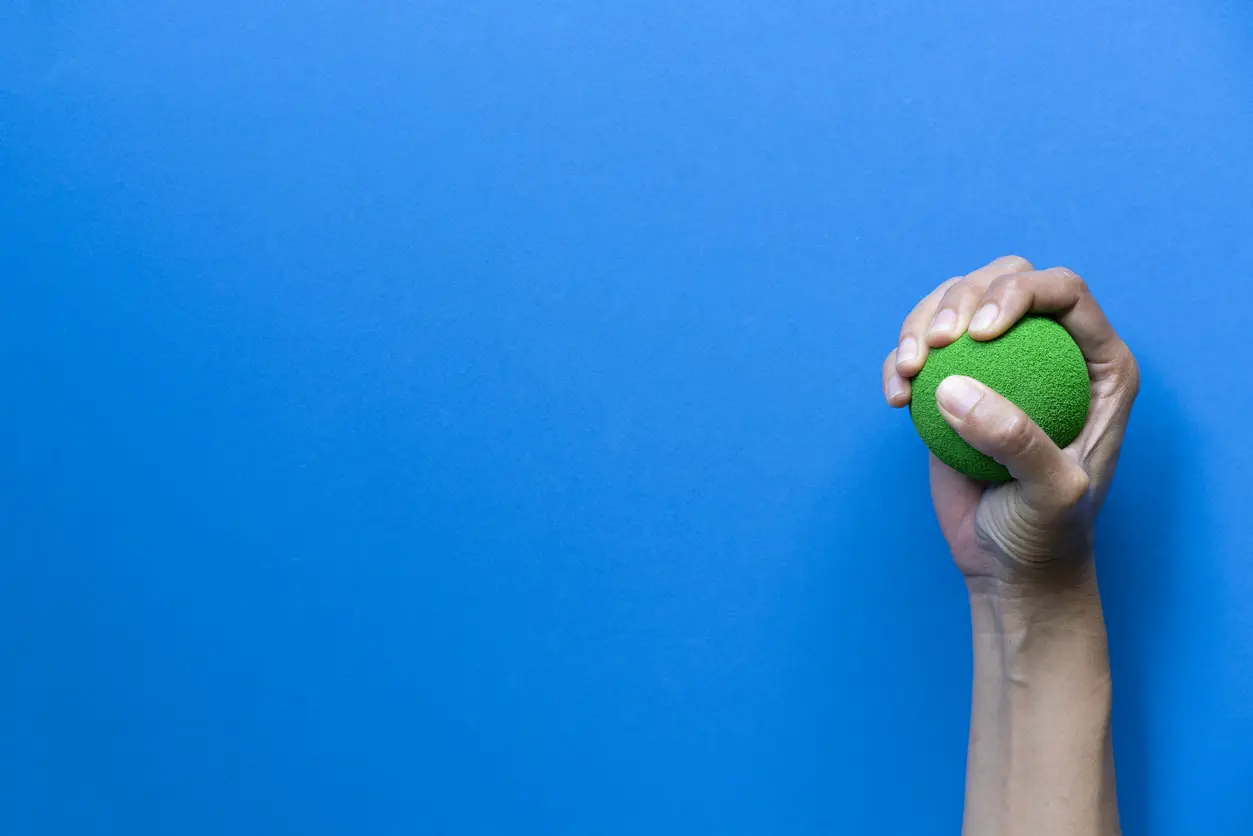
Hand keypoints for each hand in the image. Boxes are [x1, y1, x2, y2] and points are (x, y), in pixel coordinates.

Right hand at [882, 256, 1139, 585]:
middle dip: (962, 296)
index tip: (977, 334)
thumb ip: (1015, 440)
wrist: (1008, 565)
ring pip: (955, 303)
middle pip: (1003, 279)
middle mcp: (1050, 350)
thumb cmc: (1047, 533)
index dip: (1017, 292)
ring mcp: (1000, 364)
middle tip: (935, 344)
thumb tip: (953, 387)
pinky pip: (921, 348)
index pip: (1062, 292)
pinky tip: (894, 397)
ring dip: (920, 323)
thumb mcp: (1052, 494)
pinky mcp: (954, 384)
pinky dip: (899, 362)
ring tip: (908, 371)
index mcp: (1096, 363)